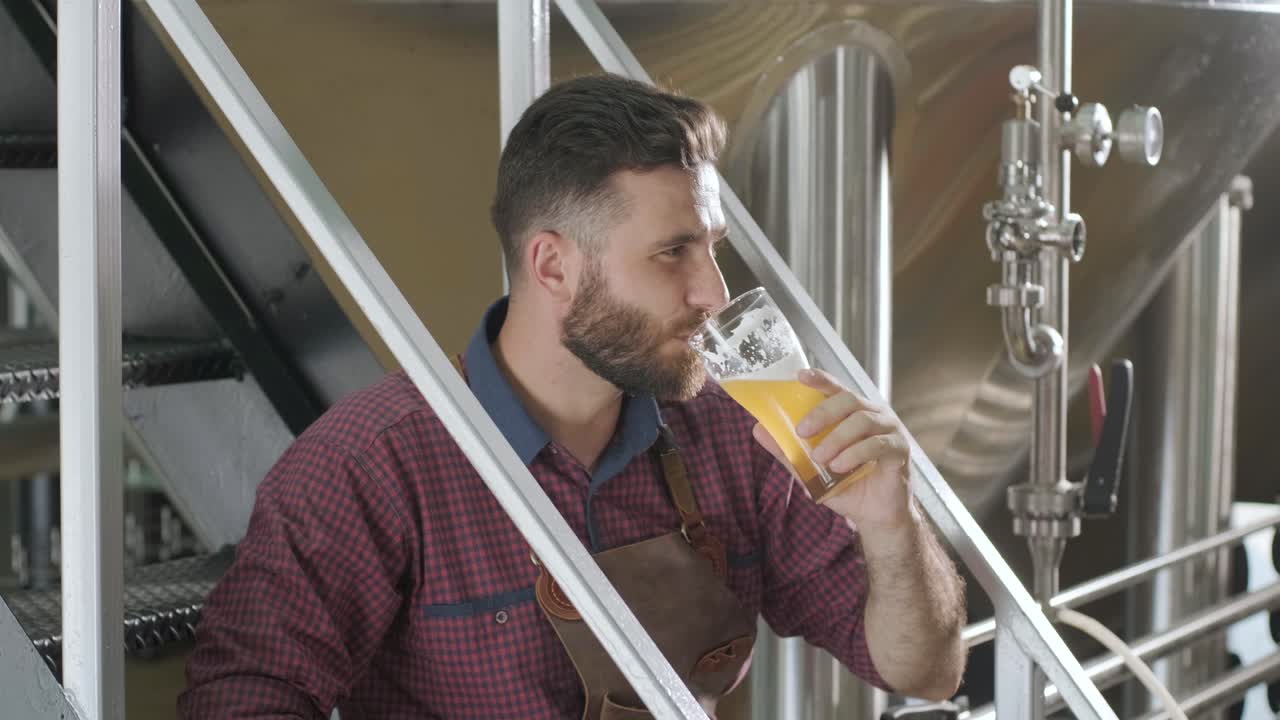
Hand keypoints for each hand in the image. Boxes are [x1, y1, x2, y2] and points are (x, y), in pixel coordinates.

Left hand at [751, 368, 913, 529]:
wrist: (873, 516)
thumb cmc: (845, 486)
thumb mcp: (810, 470)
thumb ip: (788, 450)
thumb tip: (759, 430)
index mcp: (851, 412)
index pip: (835, 388)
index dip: (820, 379)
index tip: (800, 376)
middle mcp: (873, 414)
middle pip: (848, 399)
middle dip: (822, 413)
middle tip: (801, 431)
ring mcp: (889, 429)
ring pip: (862, 420)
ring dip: (836, 438)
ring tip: (820, 458)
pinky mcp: (900, 449)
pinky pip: (877, 444)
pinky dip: (855, 453)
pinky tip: (839, 466)